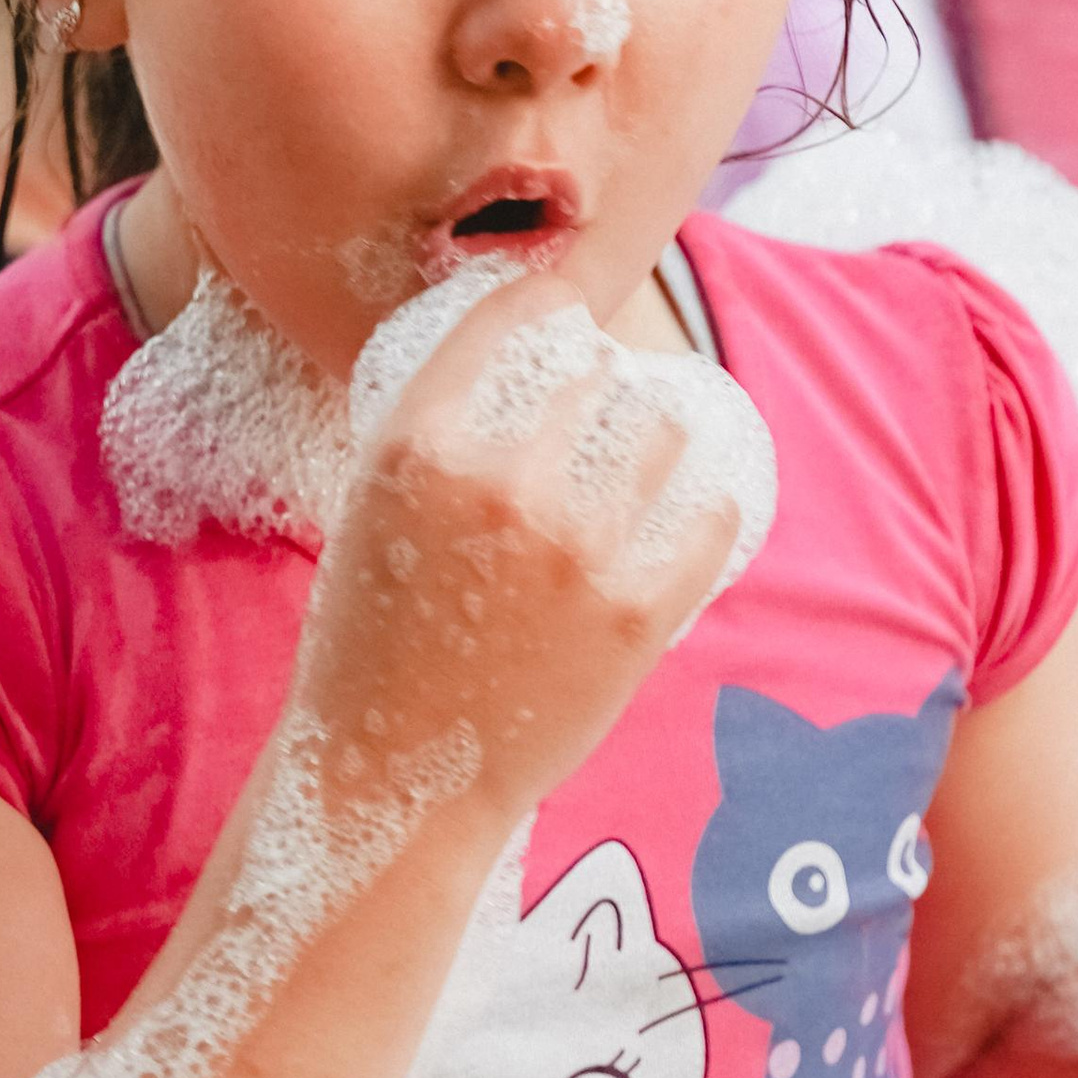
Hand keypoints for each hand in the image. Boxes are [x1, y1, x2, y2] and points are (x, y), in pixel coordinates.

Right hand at [292, 274, 741, 827]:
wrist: (390, 781)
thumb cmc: (367, 646)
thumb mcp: (369, 512)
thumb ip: (435, 439)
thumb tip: (523, 370)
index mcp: (419, 446)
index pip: (513, 316)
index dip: (550, 296)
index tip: (565, 303)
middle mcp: (502, 484)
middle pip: (598, 377)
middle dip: (602, 385)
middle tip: (600, 413)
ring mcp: (577, 550)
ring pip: (665, 436)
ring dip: (661, 440)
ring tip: (650, 461)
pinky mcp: (638, 613)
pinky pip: (710, 522)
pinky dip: (707, 510)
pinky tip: (697, 512)